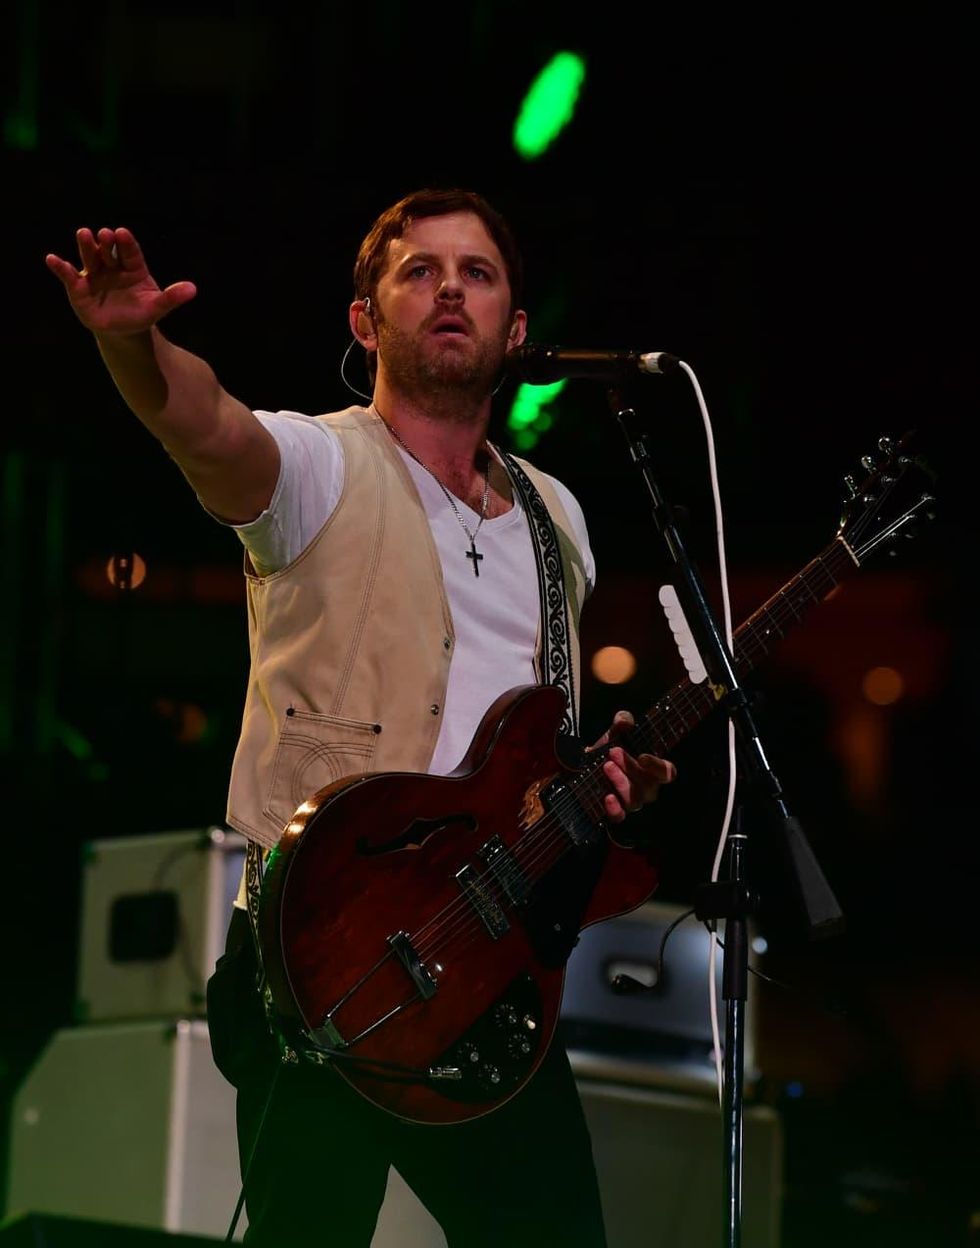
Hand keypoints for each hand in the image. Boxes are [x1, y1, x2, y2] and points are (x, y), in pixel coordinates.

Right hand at [45, 227, 196, 335]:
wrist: (123, 330)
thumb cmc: (141, 314)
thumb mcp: (157, 307)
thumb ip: (172, 297)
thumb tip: (193, 289)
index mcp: (133, 267)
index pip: (130, 251)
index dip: (126, 242)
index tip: (122, 233)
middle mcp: (112, 266)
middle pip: (108, 250)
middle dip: (106, 242)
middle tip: (104, 234)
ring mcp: (94, 274)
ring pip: (90, 256)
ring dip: (86, 246)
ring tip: (84, 234)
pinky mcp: (78, 286)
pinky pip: (68, 275)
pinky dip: (60, 267)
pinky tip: (52, 259)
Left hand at [589, 710, 675, 823]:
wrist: (587, 767)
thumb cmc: (610, 751)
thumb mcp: (616, 734)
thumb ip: (622, 723)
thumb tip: (624, 719)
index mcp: (653, 770)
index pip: (667, 773)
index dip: (658, 767)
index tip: (643, 757)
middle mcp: (647, 789)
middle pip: (648, 786)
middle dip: (631, 768)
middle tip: (614, 752)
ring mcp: (632, 802)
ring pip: (635, 800)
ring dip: (621, 782)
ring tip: (606, 766)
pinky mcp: (615, 812)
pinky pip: (619, 817)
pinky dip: (614, 809)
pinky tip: (607, 797)